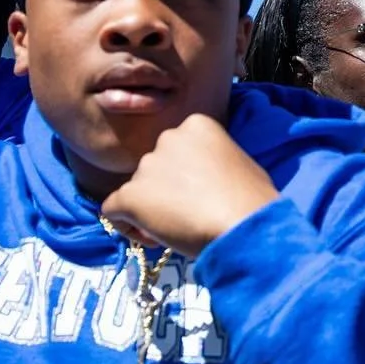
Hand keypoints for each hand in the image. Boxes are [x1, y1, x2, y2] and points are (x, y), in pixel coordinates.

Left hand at [102, 114, 279, 258]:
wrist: (242, 222)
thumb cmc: (252, 197)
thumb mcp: (238, 163)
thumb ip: (213, 162)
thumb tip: (205, 180)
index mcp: (196, 125)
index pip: (176, 149)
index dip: (184, 174)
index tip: (198, 195)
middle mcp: (167, 138)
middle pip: (155, 167)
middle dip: (165, 190)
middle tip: (186, 214)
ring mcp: (146, 167)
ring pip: (135, 189)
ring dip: (149, 208)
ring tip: (174, 230)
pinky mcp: (130, 195)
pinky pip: (112, 209)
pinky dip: (126, 225)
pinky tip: (150, 238)